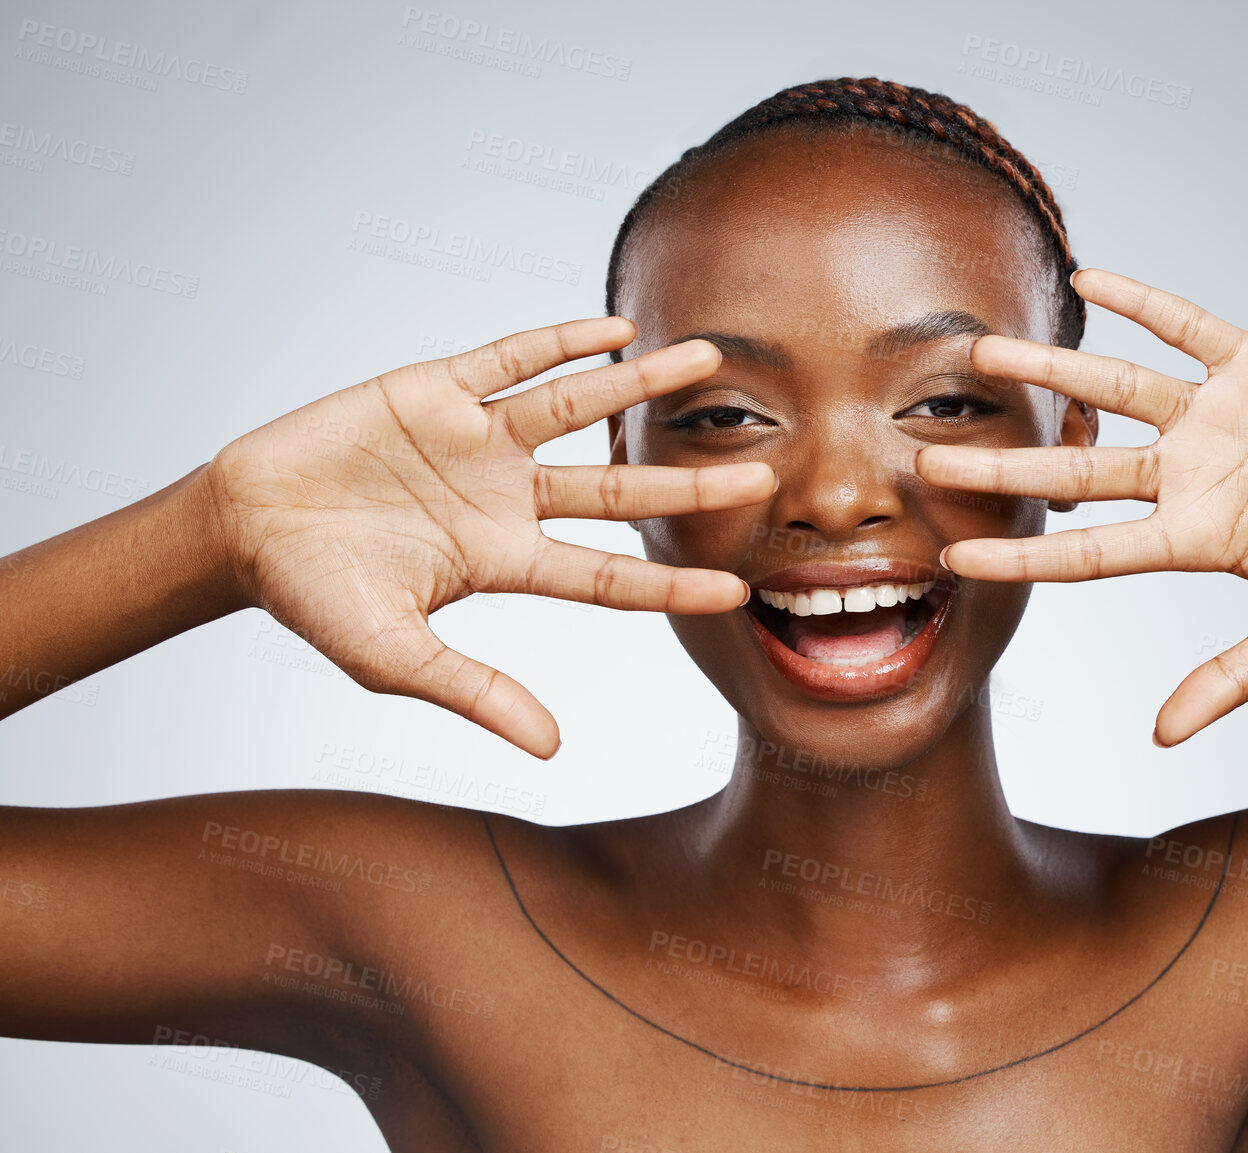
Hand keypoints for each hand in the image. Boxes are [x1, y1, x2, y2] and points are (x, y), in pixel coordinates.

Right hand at [204, 318, 770, 757]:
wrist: (242, 525)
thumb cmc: (315, 596)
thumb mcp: (395, 656)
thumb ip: (475, 692)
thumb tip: (553, 748)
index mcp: (504, 560)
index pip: (607, 577)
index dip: (671, 583)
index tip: (738, 588)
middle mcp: (506, 497)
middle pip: (616, 490)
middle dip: (687, 484)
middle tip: (765, 473)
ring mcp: (477, 442)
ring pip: (578, 408)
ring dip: (639, 388)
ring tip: (707, 362)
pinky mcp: (436, 391)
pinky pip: (509, 359)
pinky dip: (559, 341)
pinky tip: (614, 331)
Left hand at [916, 269, 1247, 746]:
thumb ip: (1234, 677)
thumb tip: (1162, 737)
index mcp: (1190, 539)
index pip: (1085, 551)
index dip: (1020, 557)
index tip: (951, 560)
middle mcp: (1185, 476)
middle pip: (1076, 471)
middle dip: (1004, 467)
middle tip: (924, 458)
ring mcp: (1213, 419)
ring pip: (1114, 390)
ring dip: (1050, 372)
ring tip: (980, 353)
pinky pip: (1187, 326)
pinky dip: (1141, 305)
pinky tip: (1087, 281)